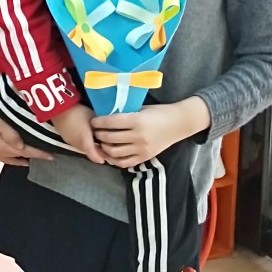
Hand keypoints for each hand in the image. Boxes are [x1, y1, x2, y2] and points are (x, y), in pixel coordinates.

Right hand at [0, 90, 53, 165]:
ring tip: (35, 157)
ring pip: (10, 159)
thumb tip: (22, 147)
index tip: (52, 156)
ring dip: (23, 158)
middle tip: (47, 154)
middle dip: (32, 155)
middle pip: (18, 156)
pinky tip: (18, 155)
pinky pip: (2, 157)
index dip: (39, 154)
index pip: (25, 152)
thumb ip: (10, 134)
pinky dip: (12, 157)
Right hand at [52, 105, 105, 164]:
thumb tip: (106, 133)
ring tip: (98, 143)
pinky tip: (87, 137)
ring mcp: (70, 142)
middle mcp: (77, 144)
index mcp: (84, 139)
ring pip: (82, 148)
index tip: (105, 160)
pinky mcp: (66, 138)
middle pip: (88, 152)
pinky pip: (77, 144)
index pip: (93, 153)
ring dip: (90, 148)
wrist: (59, 108)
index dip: (99, 157)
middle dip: (97, 153)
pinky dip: (83, 143)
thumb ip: (99, 128)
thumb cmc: (78, 111)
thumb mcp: (92, 118)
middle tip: (106, 150)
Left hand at [91, 97, 210, 168]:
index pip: (110, 123)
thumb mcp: (142, 109)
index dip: (98, 122)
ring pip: (114, 152)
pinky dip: (114, 160)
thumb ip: (126, 113)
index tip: (93, 121)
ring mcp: (142, 149)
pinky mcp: (145, 157)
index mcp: (137, 121)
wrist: (178, 123)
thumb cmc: (160, 112)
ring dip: (104, 148)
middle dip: (98, 135)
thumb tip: (107, 115)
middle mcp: (138, 136)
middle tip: (95, 132)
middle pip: (110, 138)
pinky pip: (124, 162)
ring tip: (101, 143)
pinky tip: (110, 154)